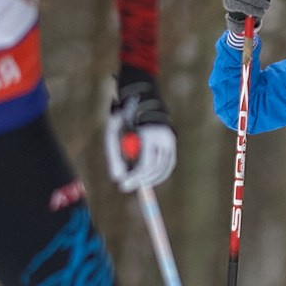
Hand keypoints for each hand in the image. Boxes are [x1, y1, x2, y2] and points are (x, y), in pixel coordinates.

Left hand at [106, 74, 176, 191]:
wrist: (142, 100)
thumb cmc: (125, 116)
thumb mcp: (113, 132)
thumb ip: (114, 155)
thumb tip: (118, 178)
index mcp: (149, 134)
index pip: (145, 164)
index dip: (135, 177)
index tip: (123, 185)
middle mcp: (164, 138)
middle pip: (155, 168)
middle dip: (140, 180)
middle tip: (127, 186)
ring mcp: (171, 140)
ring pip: (163, 168)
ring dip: (149, 179)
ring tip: (136, 183)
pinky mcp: (172, 143)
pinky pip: (168, 164)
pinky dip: (159, 174)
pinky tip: (148, 179)